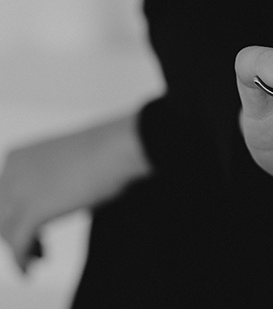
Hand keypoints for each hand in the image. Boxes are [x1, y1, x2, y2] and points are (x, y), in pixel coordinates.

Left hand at [0, 113, 150, 272]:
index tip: (34, 225)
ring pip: (5, 230)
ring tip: (37, 259)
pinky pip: (18, 243)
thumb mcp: (68, 164)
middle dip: (15, 231)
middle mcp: (10, 173)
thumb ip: (55, 182)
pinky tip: (30, 269)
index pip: (4, 194)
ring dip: (19, 248)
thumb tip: (62, 201)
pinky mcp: (34, 211)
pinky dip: (22, 260)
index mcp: (16, 158)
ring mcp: (19, 192)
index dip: (16, 214)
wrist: (115, 148)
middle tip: (37, 246)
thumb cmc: (105, 150)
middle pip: (2, 213)